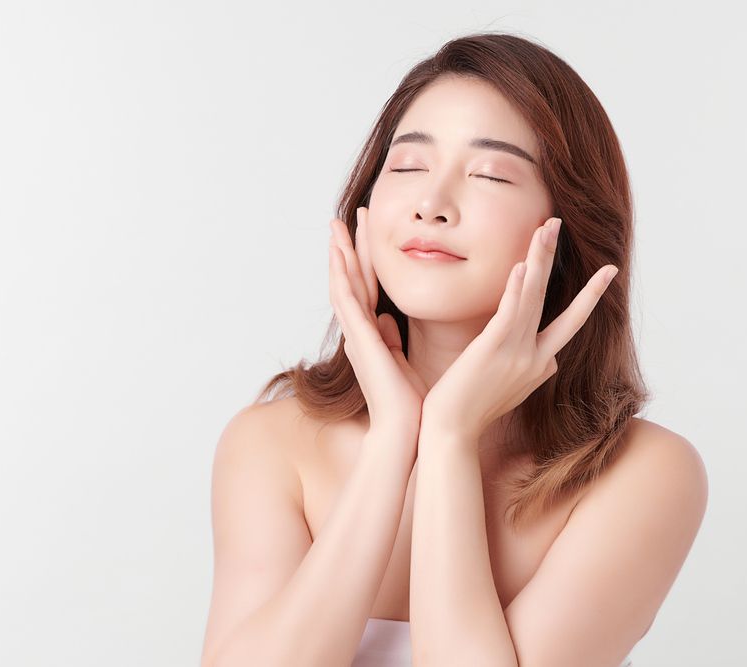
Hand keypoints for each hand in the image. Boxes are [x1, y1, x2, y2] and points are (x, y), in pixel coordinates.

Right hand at [329, 206, 427, 433]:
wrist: (407, 428)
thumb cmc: (408, 402)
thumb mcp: (401, 361)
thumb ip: (391, 339)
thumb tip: (387, 318)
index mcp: (371, 335)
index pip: (366, 288)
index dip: (363, 260)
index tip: (364, 233)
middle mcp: (358, 331)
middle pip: (351, 280)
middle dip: (347, 248)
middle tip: (344, 217)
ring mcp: (357, 334)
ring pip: (344, 284)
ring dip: (340, 254)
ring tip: (337, 225)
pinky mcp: (360, 340)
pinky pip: (348, 302)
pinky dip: (342, 277)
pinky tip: (338, 256)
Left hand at [421, 217, 617, 441]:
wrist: (451, 435)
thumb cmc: (469, 412)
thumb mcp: (505, 388)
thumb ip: (520, 366)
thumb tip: (540, 360)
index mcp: (540, 367)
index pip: (562, 326)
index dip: (581, 297)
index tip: (598, 273)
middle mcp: (537, 359)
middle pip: (560, 303)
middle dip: (563, 261)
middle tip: (566, 228)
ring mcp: (519, 354)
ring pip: (536, 298)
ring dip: (542, 259)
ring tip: (548, 227)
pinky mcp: (494, 350)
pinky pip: (511, 313)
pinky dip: (518, 289)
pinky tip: (523, 266)